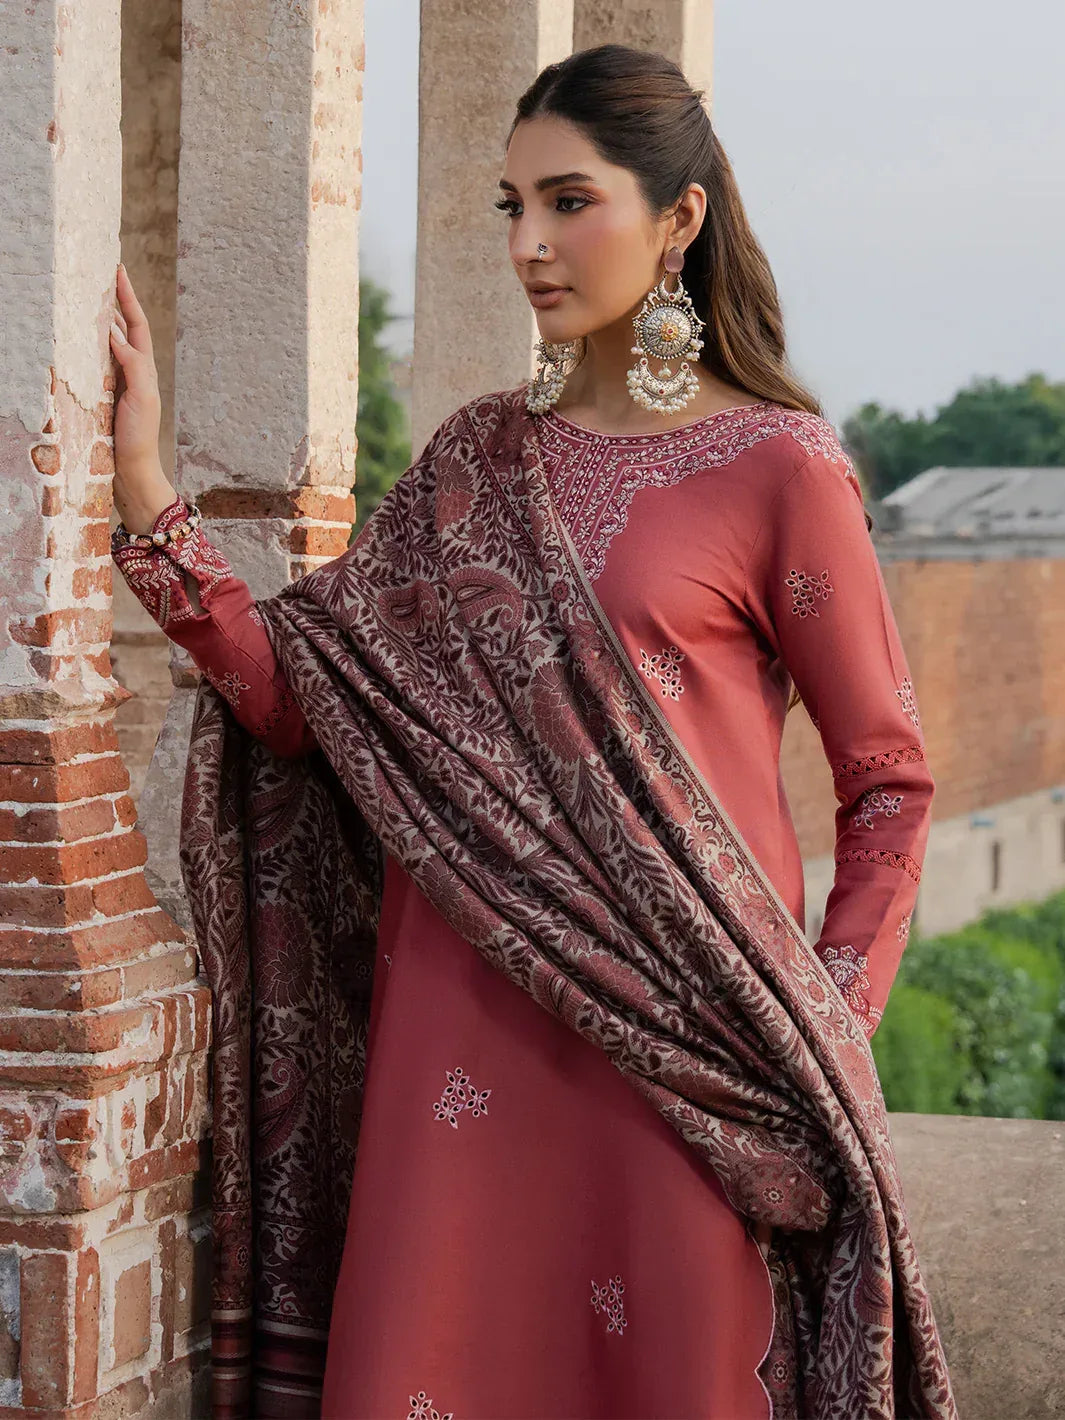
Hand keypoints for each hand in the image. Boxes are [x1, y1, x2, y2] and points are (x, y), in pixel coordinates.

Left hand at [109, 263, 175, 532]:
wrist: (135, 468)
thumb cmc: (119, 440)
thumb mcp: (111, 401)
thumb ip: (111, 374)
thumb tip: (103, 346)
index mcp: (135, 372)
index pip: (131, 330)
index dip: (124, 304)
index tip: (115, 276)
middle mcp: (143, 373)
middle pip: (138, 327)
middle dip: (127, 298)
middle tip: (116, 269)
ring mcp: (145, 384)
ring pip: (136, 340)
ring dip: (125, 314)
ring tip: (113, 288)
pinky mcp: (142, 398)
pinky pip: (133, 365)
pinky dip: (122, 347)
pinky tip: (110, 331)